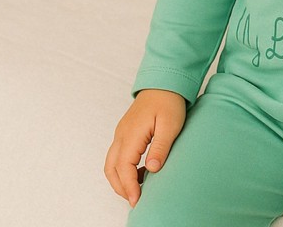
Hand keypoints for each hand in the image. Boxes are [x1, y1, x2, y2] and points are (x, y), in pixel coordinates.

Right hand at [104, 89, 185, 206]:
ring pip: (112, 163)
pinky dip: (123, 169)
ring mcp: (122, 132)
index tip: (137, 200)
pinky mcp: (126, 132)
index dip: (129, 186)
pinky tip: (139, 173)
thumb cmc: (169, 101)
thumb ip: (161, 147)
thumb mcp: (171, 124)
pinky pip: (118, 155)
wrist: (165, 82)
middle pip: (111, 169)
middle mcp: (122, 134)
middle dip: (121, 187)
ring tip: (137, 190)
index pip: (123, 167)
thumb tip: (152, 169)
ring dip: (120, 179)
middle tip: (136, 200)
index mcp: (131, 133)